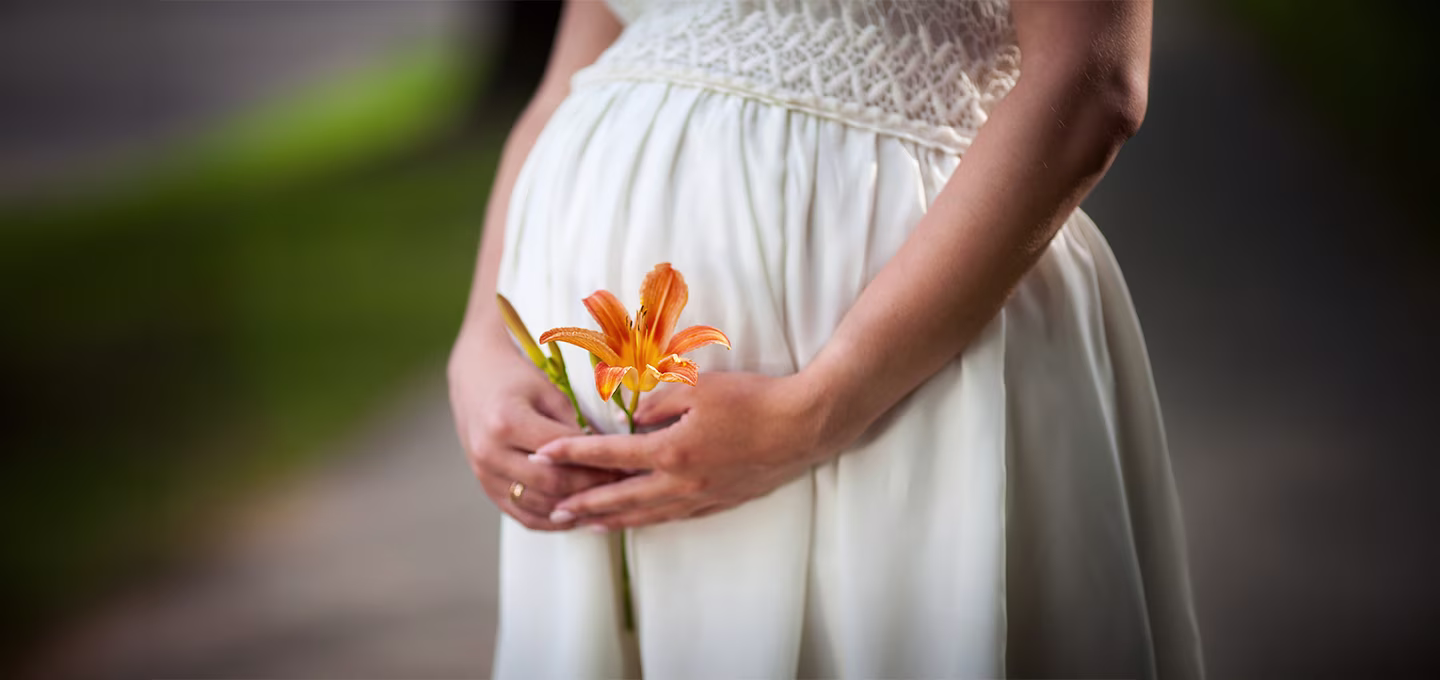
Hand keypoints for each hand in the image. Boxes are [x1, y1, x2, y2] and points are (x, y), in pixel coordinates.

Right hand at [448, 333, 628, 529]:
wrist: (474, 379)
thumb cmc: (516, 380)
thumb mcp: (548, 392)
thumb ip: (573, 427)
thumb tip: (607, 457)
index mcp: (507, 422)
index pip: (562, 454)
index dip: (598, 463)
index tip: (626, 465)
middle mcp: (490, 453)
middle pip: (552, 485)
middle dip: (592, 488)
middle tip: (621, 486)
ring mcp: (484, 475)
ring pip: (539, 507)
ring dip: (574, 510)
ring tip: (606, 505)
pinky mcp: (487, 488)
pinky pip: (523, 516)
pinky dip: (553, 520)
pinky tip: (577, 516)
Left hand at [532, 372, 831, 529]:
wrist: (804, 426)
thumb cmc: (754, 399)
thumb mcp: (700, 386)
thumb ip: (658, 400)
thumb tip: (634, 418)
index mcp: (671, 451)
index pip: (610, 454)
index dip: (573, 453)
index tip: (544, 454)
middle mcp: (681, 482)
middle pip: (620, 498)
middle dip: (582, 504)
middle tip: (552, 512)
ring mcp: (701, 496)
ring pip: (646, 515)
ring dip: (612, 520)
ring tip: (586, 525)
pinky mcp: (720, 501)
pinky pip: (675, 517)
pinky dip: (649, 520)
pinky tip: (640, 522)